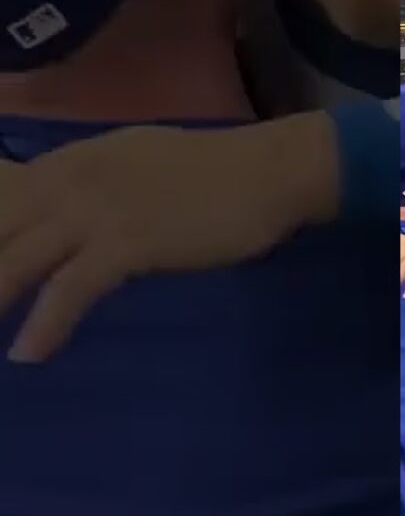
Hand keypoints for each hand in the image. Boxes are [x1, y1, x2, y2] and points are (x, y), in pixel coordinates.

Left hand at [0, 120, 332, 362]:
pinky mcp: (128, 242)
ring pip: (16, 259)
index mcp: (70, 161)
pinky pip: (71, 288)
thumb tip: (68, 216)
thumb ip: (92, 187)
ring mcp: (97, 210)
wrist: (268, 172)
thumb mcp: (134, 164)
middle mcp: (70, 180)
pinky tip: (30, 354)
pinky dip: (47, 324)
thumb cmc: (214, 172)